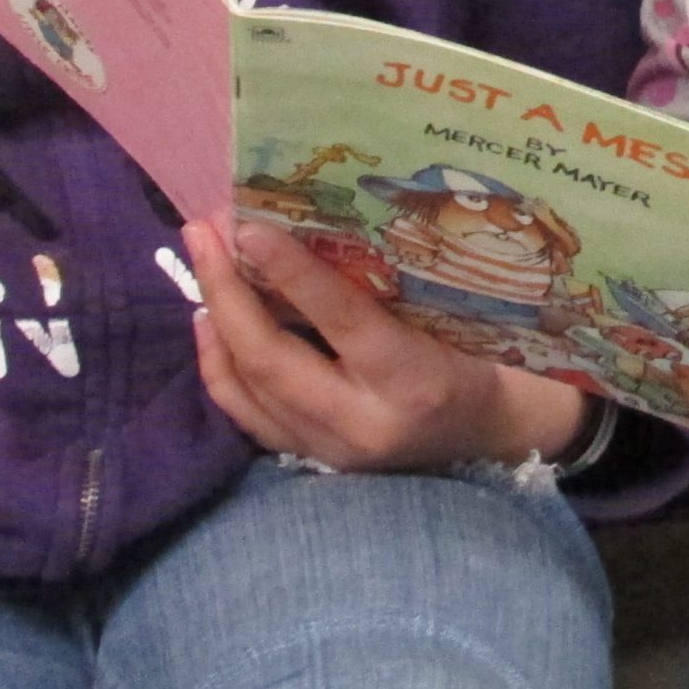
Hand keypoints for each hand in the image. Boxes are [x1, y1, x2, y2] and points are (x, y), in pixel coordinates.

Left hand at [185, 219, 591, 471]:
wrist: (486, 432)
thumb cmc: (475, 354)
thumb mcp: (444, 314)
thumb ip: (381, 285)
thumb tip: (304, 226)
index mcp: (415, 380)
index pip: (342, 321)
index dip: (292, 273)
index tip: (251, 227)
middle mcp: (365, 424)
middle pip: (272, 361)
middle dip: (226, 293)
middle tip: (202, 232)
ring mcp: (331, 451)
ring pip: (247, 389)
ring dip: (215, 322)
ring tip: (202, 262)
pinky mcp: (310, 461)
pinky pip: (245, 413)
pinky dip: (218, 362)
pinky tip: (209, 321)